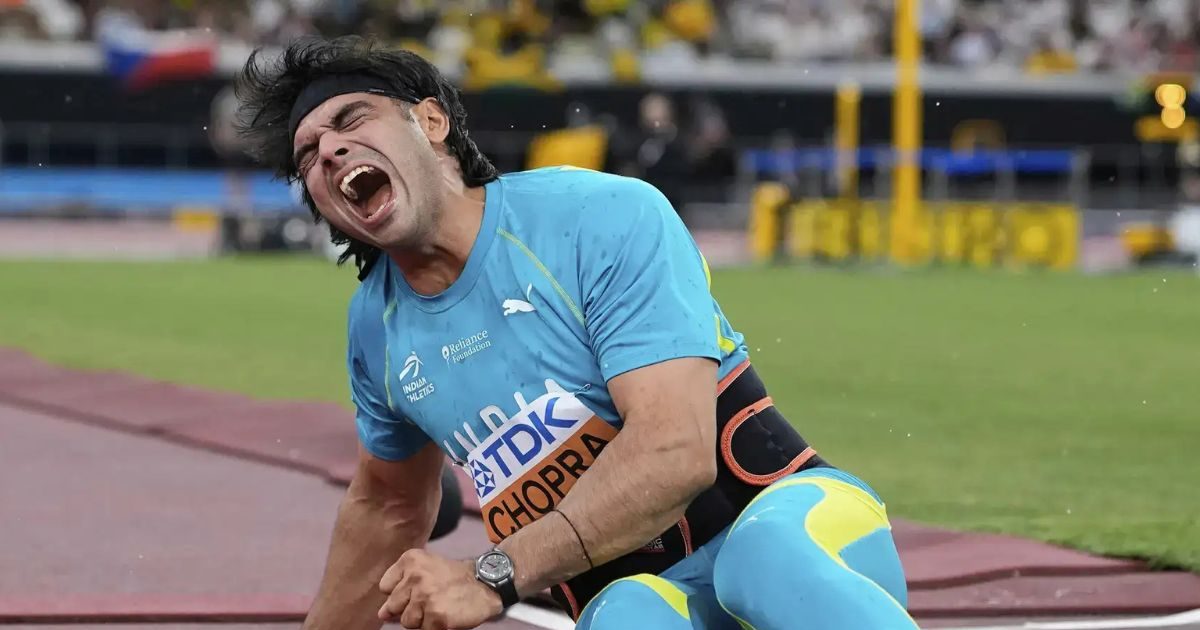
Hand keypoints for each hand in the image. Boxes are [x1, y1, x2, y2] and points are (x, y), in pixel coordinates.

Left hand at [377, 549, 503, 629]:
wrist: (486, 583)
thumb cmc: (454, 578)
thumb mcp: (426, 568)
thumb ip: (402, 586)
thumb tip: (382, 614)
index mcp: (410, 559)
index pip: (385, 587)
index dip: (401, 593)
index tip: (418, 589)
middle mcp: (416, 576)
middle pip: (393, 606)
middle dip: (410, 607)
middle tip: (431, 598)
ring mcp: (426, 597)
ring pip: (407, 621)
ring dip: (422, 619)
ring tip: (439, 606)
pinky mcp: (436, 616)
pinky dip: (434, 627)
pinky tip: (446, 614)